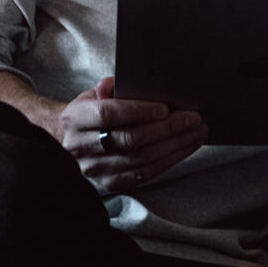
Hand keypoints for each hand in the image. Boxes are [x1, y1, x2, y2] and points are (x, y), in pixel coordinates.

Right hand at [57, 77, 208, 192]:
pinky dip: (169, 160)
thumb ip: (110, 87)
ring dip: (175, 145)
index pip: (108, 114)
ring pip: (141, 159)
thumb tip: (125, 82)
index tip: (165, 107)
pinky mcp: (111, 183)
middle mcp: (82, 147)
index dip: (138, 111)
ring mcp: (96, 169)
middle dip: (167, 128)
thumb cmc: (91, 111)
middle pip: (130, 139)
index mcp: (75, 118)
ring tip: (197, 132)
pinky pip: (145, 174)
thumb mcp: (94, 93)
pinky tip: (185, 147)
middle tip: (193, 118)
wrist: (70, 141)